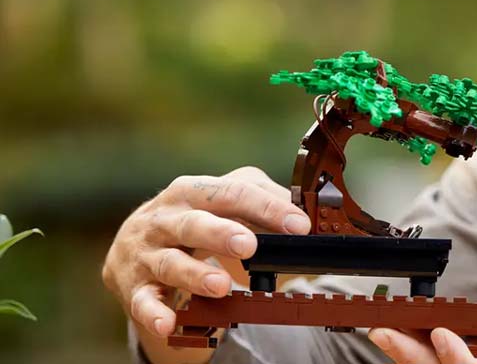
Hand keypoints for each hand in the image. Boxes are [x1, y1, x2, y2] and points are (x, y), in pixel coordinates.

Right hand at [101, 166, 310, 337]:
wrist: (132, 247)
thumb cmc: (190, 218)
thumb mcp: (222, 200)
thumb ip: (262, 199)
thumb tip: (304, 210)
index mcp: (192, 191)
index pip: (232, 192)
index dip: (267, 208)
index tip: (299, 225)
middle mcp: (165, 219)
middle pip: (193, 223)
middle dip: (220, 233)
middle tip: (249, 246)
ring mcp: (147, 254)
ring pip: (170, 263)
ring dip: (195, 275)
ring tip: (222, 286)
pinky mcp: (134, 287)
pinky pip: (142, 302)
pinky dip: (154, 313)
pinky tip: (168, 323)